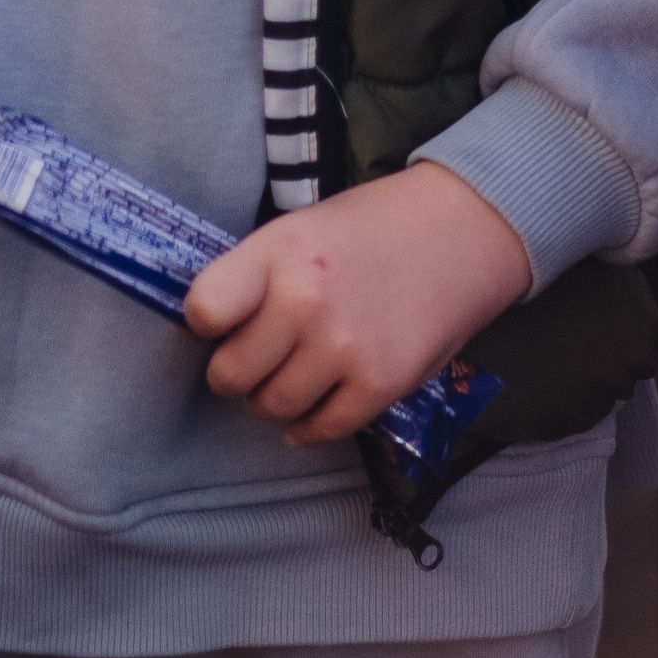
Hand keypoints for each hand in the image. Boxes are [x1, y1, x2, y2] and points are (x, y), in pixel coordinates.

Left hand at [183, 162, 531, 446]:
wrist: (457, 234)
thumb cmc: (367, 229)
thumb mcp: (299, 230)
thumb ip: (254, 276)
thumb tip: (201, 331)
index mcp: (278, 252)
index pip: (204, 310)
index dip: (203, 325)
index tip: (217, 325)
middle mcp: (305, 301)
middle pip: (231, 374)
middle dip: (234, 374)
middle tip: (249, 364)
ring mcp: (344, 347)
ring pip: (273, 407)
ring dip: (270, 401)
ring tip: (284, 381)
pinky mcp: (380, 384)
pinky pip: (322, 429)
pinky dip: (308, 428)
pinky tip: (310, 411)